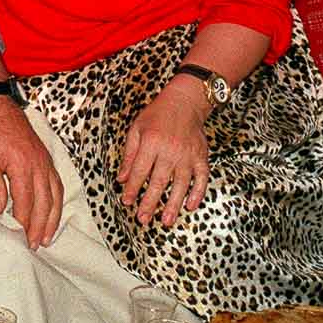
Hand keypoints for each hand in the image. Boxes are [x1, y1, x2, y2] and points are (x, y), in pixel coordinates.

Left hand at [0, 99, 62, 248]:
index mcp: (22, 164)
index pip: (26, 200)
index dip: (24, 222)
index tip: (21, 238)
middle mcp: (39, 164)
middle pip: (44, 202)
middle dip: (40, 226)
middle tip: (35, 246)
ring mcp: (46, 162)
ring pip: (55, 196)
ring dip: (52, 219)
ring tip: (47, 238)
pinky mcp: (47, 160)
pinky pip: (57, 185)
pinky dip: (57, 203)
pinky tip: (53, 215)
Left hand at [119, 81, 210, 227]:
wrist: (184, 102)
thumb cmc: (157, 116)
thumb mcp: (136, 129)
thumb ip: (129, 154)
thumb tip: (121, 178)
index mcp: (151, 143)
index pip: (140, 171)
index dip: (132, 188)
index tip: (126, 201)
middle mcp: (170, 151)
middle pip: (158, 181)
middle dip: (150, 202)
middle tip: (143, 219)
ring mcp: (188, 155)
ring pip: (180, 184)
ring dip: (173, 204)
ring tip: (166, 221)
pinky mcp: (201, 157)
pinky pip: (201, 178)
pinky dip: (197, 193)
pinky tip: (191, 206)